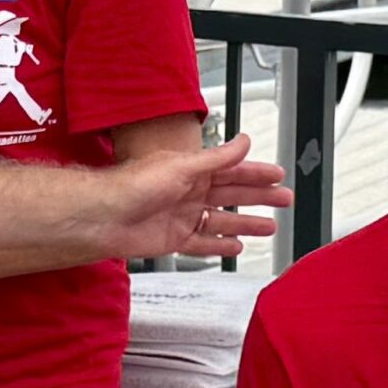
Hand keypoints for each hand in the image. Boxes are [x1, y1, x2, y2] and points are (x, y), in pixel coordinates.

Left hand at [96, 133, 292, 261]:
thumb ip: (217, 157)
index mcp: (191, 171)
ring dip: (246, 223)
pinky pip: (204, 242)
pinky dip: (220, 245)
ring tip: (268, 226)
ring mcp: (182, 216)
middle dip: (259, 197)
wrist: (104, 216)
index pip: (232, 170)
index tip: (277, 175)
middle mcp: (188, 192)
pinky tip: (236, 246)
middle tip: (283, 199)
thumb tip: (243, 141)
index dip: (256, 173)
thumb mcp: (183, 165)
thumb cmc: (133, 185)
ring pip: (223, 220)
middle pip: (232, 195)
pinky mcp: (175, 239)